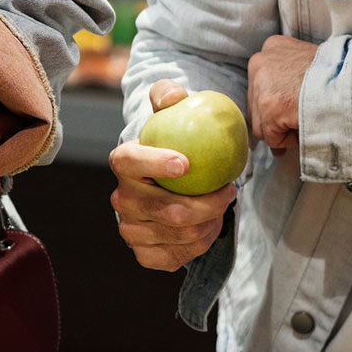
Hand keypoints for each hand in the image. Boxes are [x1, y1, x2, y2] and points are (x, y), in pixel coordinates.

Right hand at [108, 80, 237, 270]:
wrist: (171, 181)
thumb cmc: (175, 142)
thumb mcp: (172, 112)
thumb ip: (169, 95)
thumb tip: (174, 96)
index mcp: (122, 162)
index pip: (130, 162)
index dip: (154, 164)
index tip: (186, 164)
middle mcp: (121, 199)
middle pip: (166, 210)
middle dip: (207, 204)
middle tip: (230, 191)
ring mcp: (130, 229)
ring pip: (179, 235)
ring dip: (210, 223)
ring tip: (222, 206)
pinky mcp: (144, 254)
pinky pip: (179, 256)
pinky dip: (203, 243)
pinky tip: (211, 226)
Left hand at [247, 35, 315, 156]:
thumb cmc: (339, 73)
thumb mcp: (309, 63)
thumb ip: (290, 77)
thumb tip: (281, 108)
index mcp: (272, 47)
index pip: (261, 85)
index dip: (276, 103)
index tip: (289, 111)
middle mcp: (260, 62)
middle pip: (256, 105)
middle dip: (274, 119)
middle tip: (296, 124)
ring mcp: (262, 84)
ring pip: (262, 124)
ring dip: (282, 130)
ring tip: (304, 125)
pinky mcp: (269, 107)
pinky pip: (273, 137)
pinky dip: (288, 140)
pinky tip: (304, 128)